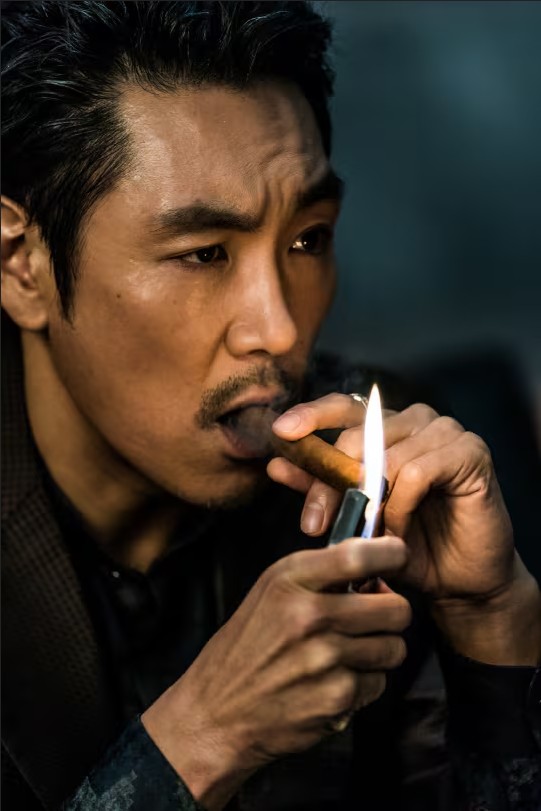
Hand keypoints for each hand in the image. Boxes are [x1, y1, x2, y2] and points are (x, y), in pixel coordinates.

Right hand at [143, 537, 410, 809]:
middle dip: (391, 614)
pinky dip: (363, 686)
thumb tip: (377, 570)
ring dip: (380, 653)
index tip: (398, 557)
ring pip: (395, 648)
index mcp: (290, 580)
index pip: (359, 555)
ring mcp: (325, 658)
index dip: (391, 553)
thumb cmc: (247, 647)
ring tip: (348, 654)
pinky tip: (333, 683)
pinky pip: (378, 684)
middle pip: (395, 608)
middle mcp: (309, 615)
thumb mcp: (271, 591)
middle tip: (373, 619)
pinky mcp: (336, 698)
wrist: (217, 713)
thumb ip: (321, 575)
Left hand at [269, 395, 540, 662]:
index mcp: (386, 426)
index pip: (343, 407)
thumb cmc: (407, 545)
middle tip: (314, 524)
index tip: (281, 432)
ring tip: (370, 537)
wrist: (457, 580)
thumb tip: (276, 464)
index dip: (311, 415)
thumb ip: (319, 487)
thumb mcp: (353, 518)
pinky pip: (417, 472)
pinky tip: (399, 533)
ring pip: (386, 455)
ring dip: (371, 504)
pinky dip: (400, 507)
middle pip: (356, 437)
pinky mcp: (470, 451)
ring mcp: (445, 431)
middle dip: (329, 485)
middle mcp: (415, 420)